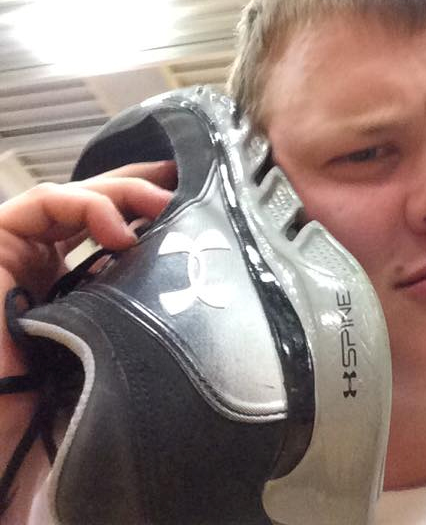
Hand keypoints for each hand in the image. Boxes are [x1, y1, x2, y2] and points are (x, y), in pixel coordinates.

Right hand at [0, 161, 174, 521]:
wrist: (13, 439)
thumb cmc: (64, 403)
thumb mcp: (124, 342)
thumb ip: (145, 312)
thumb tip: (204, 293)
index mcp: (71, 286)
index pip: (112, 229)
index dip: (151, 207)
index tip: (197, 201)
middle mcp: (43, 268)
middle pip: (95, 206)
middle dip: (143, 189)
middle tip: (186, 191)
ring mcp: (17, 258)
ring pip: (72, 196)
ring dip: (122, 191)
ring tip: (161, 206)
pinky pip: (40, 203)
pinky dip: (87, 204)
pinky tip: (121, 230)